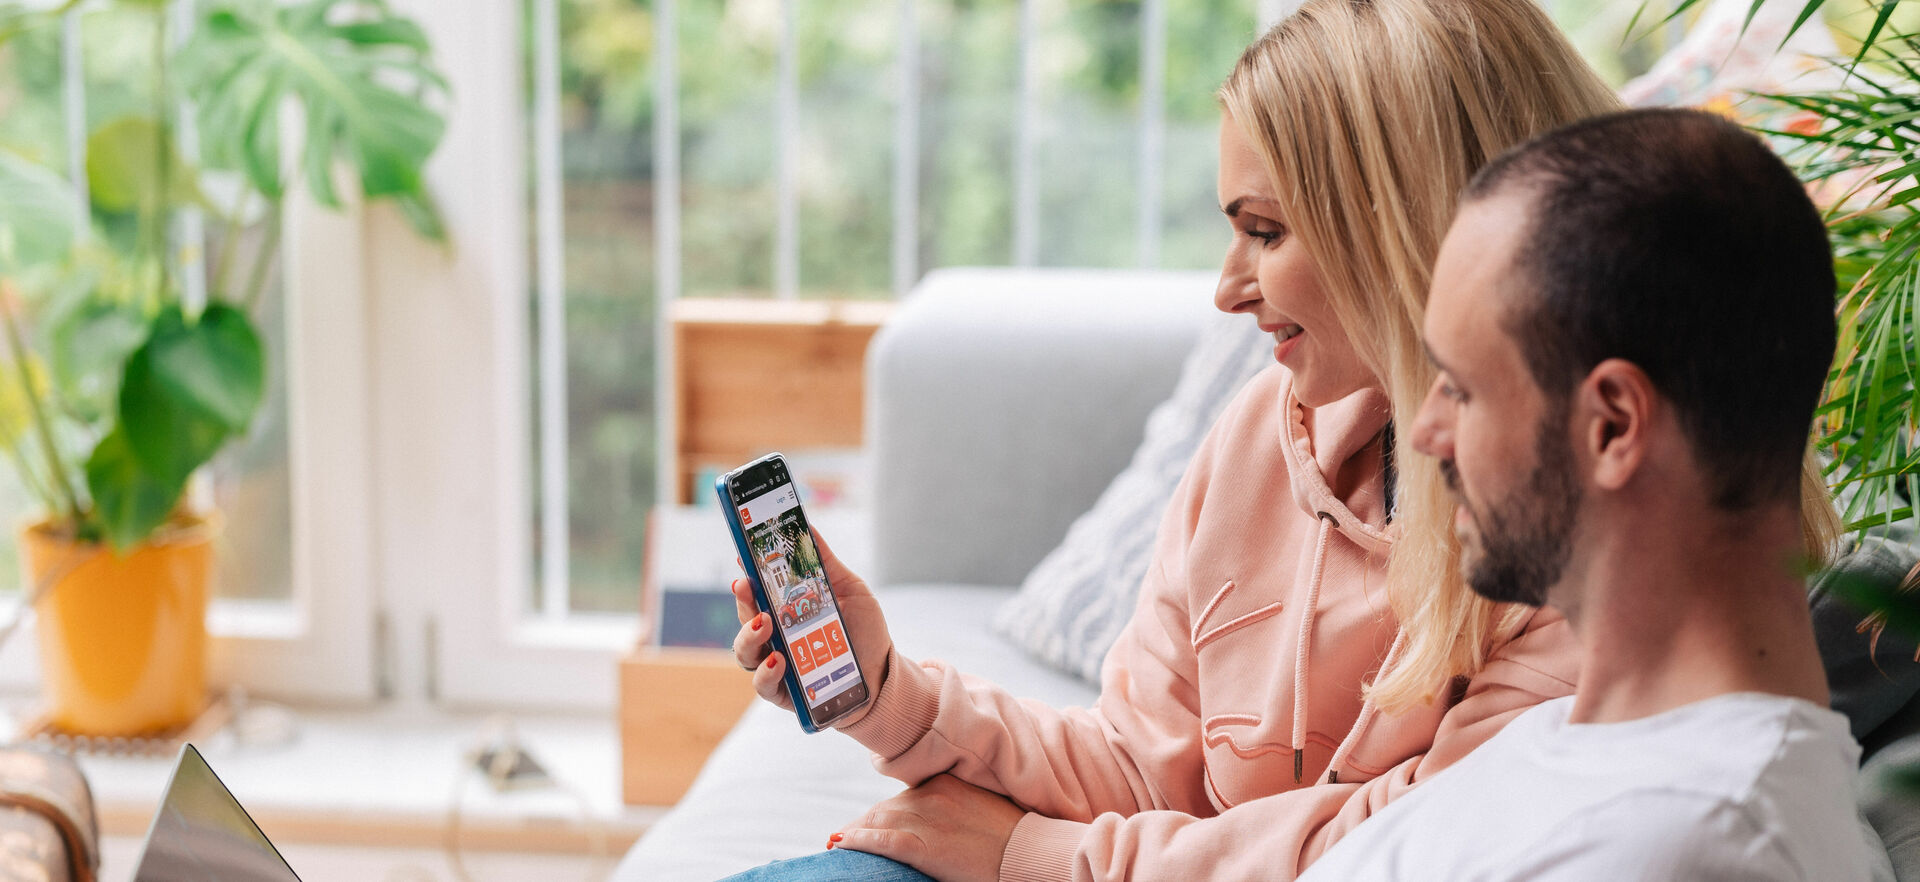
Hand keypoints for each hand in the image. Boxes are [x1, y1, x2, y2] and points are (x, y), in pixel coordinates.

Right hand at [730, 528, 893, 725]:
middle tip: (746, 585)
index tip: (743, 554)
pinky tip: (779, 660)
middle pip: (745, 616)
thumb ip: (825, 562)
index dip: (747, 572)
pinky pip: (763, 684)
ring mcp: (777, 664)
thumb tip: (806, 525)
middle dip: (742, 599)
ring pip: (745, 650)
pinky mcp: (785, 693)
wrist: (885, 676)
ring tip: (764, 622)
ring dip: (748, 634)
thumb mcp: (850, 589)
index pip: (757, 590)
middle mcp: (776, 636)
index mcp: (786, 610)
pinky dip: (766, 672)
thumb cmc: (864, 632)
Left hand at [831, 775, 1024, 881]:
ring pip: (879, 820)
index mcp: (946, 781)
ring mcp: (928, 819)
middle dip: (864, 821)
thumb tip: (939, 817)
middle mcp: (933, 794)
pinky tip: (841, 843)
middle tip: (843, 836)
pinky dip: (859, 840)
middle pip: (886, 806)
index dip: (882, 810)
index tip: (868, 820)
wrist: (1027, 852)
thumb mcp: (981, 805)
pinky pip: (883, 840)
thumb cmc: (1011, 834)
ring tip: (837, 843)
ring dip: (855, 831)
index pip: (903, 795)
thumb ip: (955, 802)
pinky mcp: (925, 845)